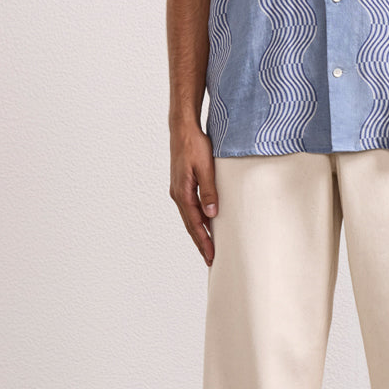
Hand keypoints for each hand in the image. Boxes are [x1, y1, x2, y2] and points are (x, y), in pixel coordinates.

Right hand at [170, 125, 218, 265]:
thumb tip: (211, 215)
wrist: (182, 129)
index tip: (211, 256)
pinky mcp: (182, 185)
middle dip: (200, 243)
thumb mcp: (205, 168)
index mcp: (182, 193)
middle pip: (190, 225)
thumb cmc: (194, 145)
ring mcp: (179, 190)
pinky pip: (190, 208)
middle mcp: (178, 194)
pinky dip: (197, 220)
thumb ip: (209, 191)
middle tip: (210, 260)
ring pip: (189, 218)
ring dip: (198, 233)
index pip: (194, 224)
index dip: (203, 241)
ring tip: (208, 247)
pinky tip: (205, 224)